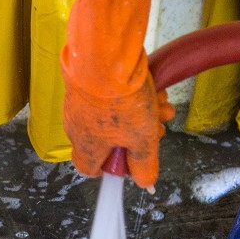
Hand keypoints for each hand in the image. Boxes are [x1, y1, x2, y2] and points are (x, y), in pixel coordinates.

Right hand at [61, 0, 173, 188]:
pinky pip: (109, 94)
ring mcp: (79, 103)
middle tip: (158, 128)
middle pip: (109, 140)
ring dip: (141, 113)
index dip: (110, 168)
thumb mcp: (142, 138)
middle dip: (138, 135)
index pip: (90, 169)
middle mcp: (77, 127)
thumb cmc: (120, 101)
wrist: (103, 56)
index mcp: (87, 146)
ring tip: (162, 104)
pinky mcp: (85, 81)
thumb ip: (144, 163)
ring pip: (114, 115)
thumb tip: (145, 183)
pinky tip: (153, 86)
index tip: (130, 160)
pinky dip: (130, 94)